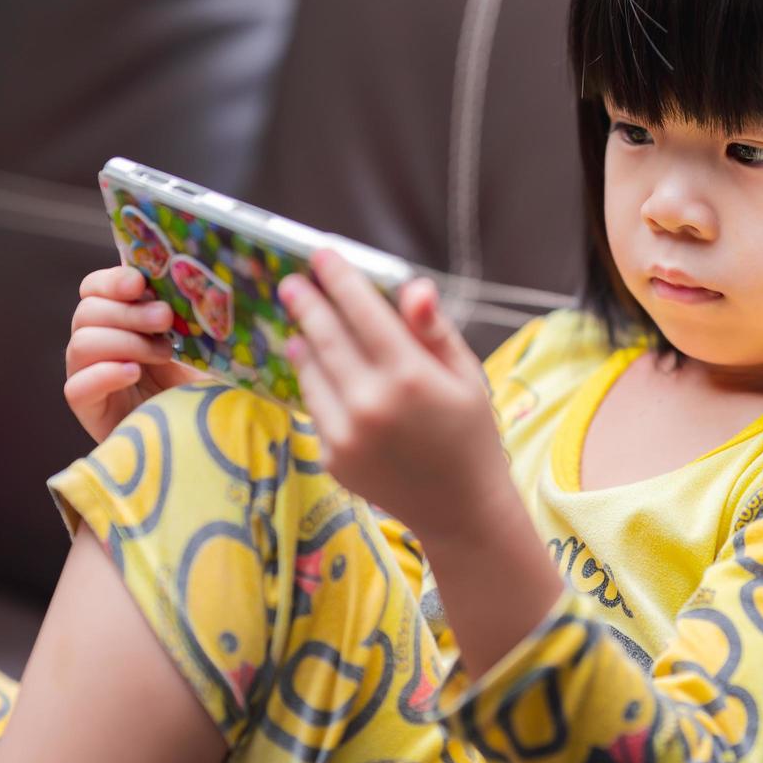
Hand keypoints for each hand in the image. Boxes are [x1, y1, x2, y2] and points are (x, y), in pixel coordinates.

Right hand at [64, 266, 207, 442]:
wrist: (200, 431)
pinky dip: (105, 375)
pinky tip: (134, 373)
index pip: (94, 288)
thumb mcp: (194, 342)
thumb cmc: (196, 381)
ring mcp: (88, 376)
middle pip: (87, 312)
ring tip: (163, 354)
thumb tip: (186, 281)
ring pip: (81, 344)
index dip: (112, 281)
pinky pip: (77, 387)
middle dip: (129, 312)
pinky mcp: (89, 409)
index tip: (139, 283)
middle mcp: (96, 343)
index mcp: (117, 319)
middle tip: (165, 319)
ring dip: (126, 342)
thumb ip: (181, 311)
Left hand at [278, 248, 512, 533]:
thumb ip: (433, 330)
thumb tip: (412, 288)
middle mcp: (372, 402)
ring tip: (299, 322)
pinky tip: (313, 365)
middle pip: (326, 336)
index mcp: (410, 376)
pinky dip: (311, 379)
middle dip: (307, 303)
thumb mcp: (466, 374)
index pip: (363, 312)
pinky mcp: (332, 457)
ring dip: (303, 340)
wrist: (460, 508)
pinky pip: (314, 405)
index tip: (321, 254)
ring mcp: (346, 433)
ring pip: (311, 371)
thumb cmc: (470, 432)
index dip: (340, 278)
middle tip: (292, 281)